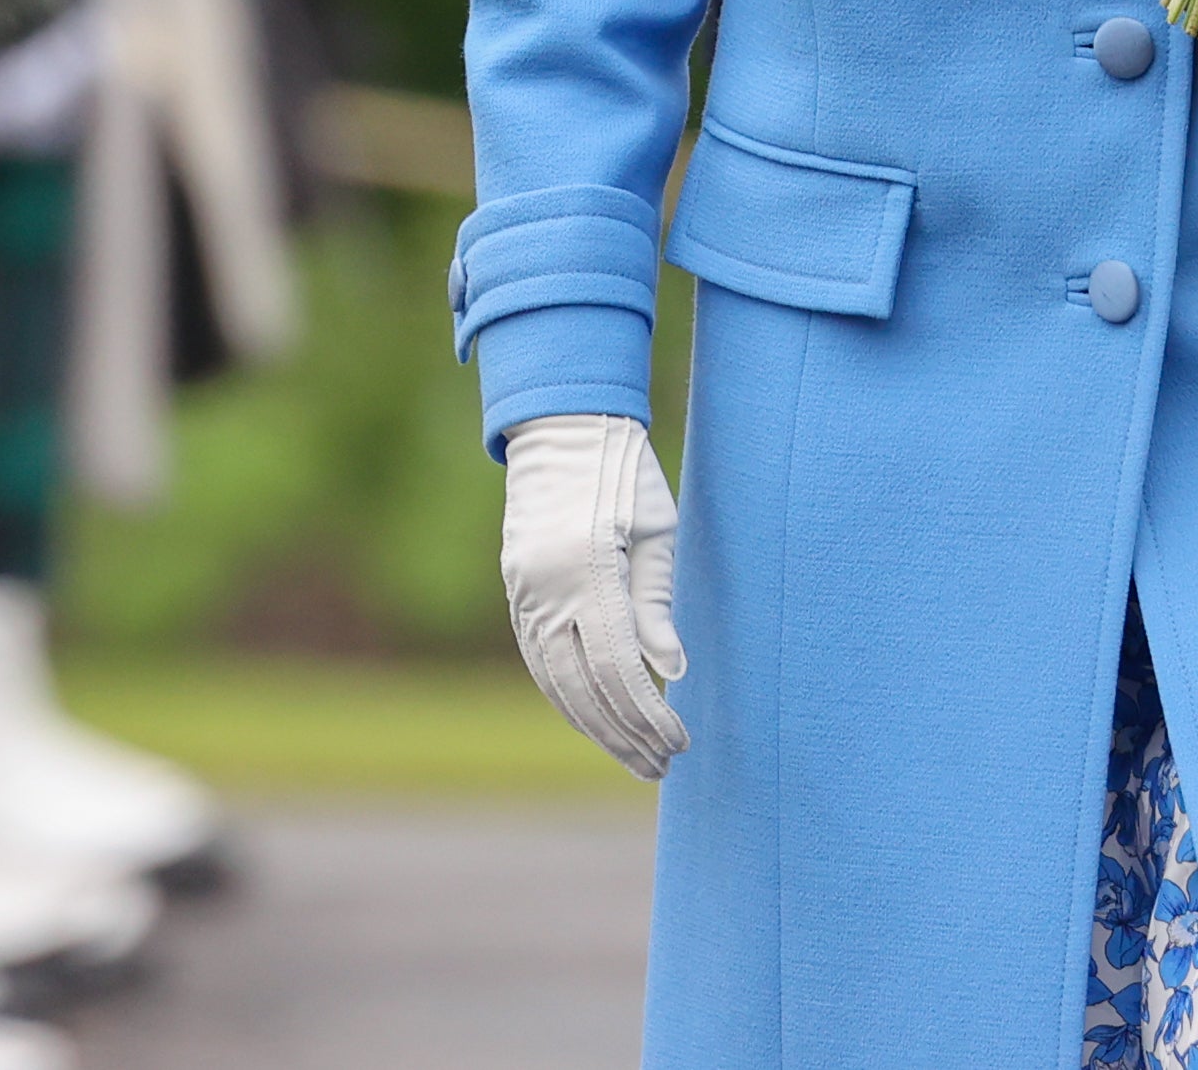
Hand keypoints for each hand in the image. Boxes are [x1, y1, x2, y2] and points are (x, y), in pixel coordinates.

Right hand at [498, 412, 686, 779]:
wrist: (562, 429)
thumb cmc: (625, 475)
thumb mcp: (656, 533)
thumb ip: (656, 605)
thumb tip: (670, 674)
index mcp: (588, 572)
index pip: (618, 670)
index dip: (649, 716)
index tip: (680, 742)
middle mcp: (547, 589)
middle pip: (583, 688)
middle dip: (624, 736)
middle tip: (662, 768)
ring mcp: (524, 592)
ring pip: (554, 681)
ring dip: (595, 727)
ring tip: (634, 757)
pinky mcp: (516, 591)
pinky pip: (537, 659)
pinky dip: (566, 696)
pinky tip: (594, 719)